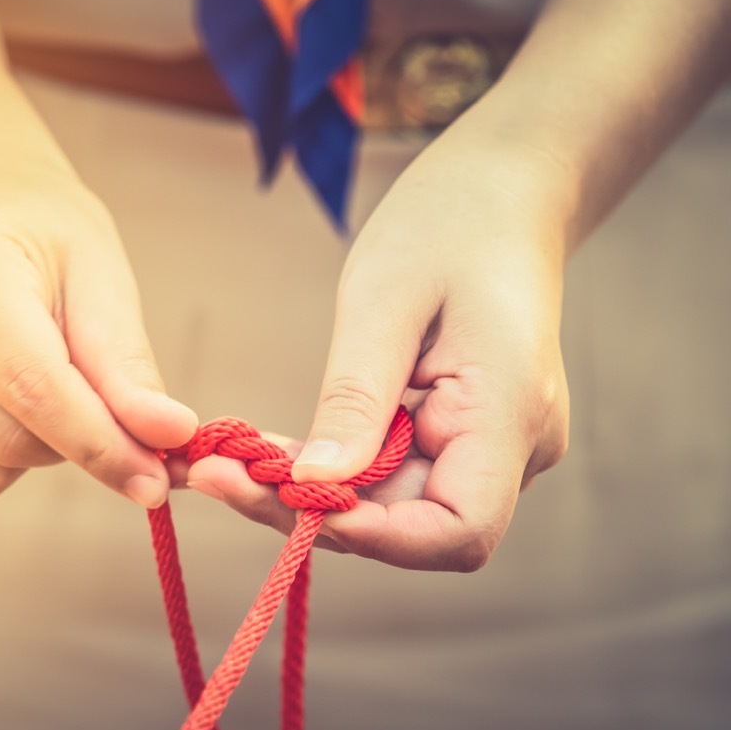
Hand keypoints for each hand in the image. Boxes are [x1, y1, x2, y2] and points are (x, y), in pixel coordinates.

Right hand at [0, 171, 196, 504]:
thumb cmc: (45, 245)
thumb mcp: (100, 280)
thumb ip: (128, 364)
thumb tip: (169, 437)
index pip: (30, 384)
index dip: (98, 443)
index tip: (155, 479)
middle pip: (4, 439)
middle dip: (70, 441)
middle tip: (89, 397)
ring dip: (29, 454)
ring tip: (31, 389)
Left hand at [188, 142, 570, 569]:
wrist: (500, 193)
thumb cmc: (447, 225)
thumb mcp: (384, 302)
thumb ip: (354, 400)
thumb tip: (313, 486)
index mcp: (512, 412)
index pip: (459, 531)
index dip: (374, 536)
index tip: (285, 499)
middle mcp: (513, 446)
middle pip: (414, 526)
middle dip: (314, 514)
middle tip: (217, 476)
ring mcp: (491, 445)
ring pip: (396, 507)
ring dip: (313, 494)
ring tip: (228, 461)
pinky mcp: (461, 435)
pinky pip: (394, 474)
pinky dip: (334, 469)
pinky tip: (271, 450)